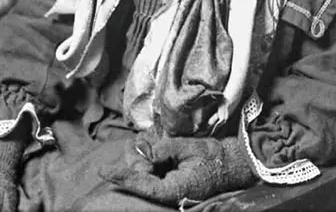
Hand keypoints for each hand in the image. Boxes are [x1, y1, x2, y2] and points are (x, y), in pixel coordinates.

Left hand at [102, 133, 256, 205]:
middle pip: (140, 176)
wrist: (231, 164)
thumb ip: (166, 149)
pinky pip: (151, 173)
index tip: (104, 171)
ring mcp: (168, 190)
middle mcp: (168, 194)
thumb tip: (147, 150)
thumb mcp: (191, 148)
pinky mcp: (168, 184)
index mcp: (174, 190)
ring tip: (145, 142)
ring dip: (141, 158)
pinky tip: (151, 148)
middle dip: (135, 159)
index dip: (123, 177)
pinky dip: (149, 160)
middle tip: (137, 141)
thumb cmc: (214, 157)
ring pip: (143, 173)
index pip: (143, 185)